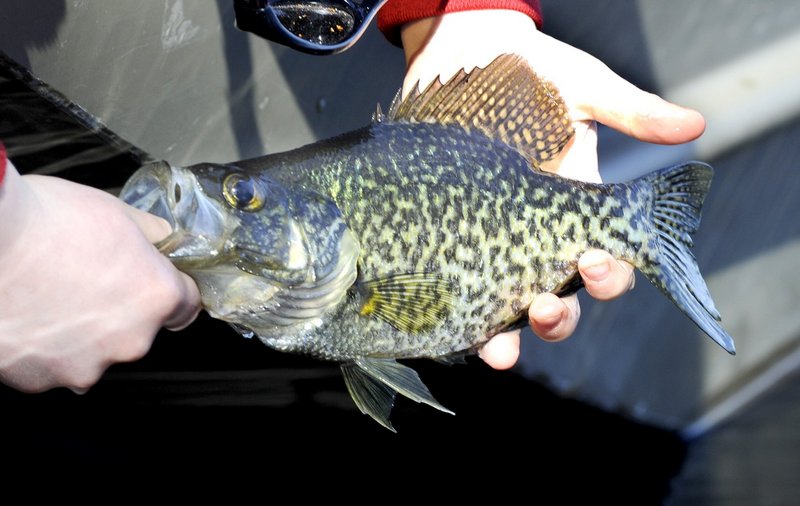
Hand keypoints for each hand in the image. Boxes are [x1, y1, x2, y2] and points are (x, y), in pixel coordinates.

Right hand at [0, 161, 200, 392]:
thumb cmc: (45, 221)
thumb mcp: (117, 212)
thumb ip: (153, 235)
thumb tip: (165, 240)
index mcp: (156, 298)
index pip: (187, 304)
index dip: (171, 288)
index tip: (154, 280)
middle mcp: (129, 340)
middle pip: (139, 329)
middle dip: (121, 309)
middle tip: (87, 277)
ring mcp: (85, 365)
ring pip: (96, 350)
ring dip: (82, 332)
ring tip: (50, 295)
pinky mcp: (41, 379)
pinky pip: (53, 364)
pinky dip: (44, 346)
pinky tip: (29, 315)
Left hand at [397, 10, 705, 368]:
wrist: (471, 56)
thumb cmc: (537, 76)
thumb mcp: (585, 91)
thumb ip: (631, 114)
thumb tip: (693, 124)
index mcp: (577, 215)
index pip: (607, 265)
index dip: (610, 277)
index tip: (598, 263)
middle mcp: (539, 242)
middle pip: (561, 302)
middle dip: (557, 317)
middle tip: (545, 307)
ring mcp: (495, 248)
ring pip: (509, 312)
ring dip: (509, 337)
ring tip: (500, 347)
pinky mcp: (453, 245)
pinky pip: (458, 293)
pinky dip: (458, 321)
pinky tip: (448, 332)